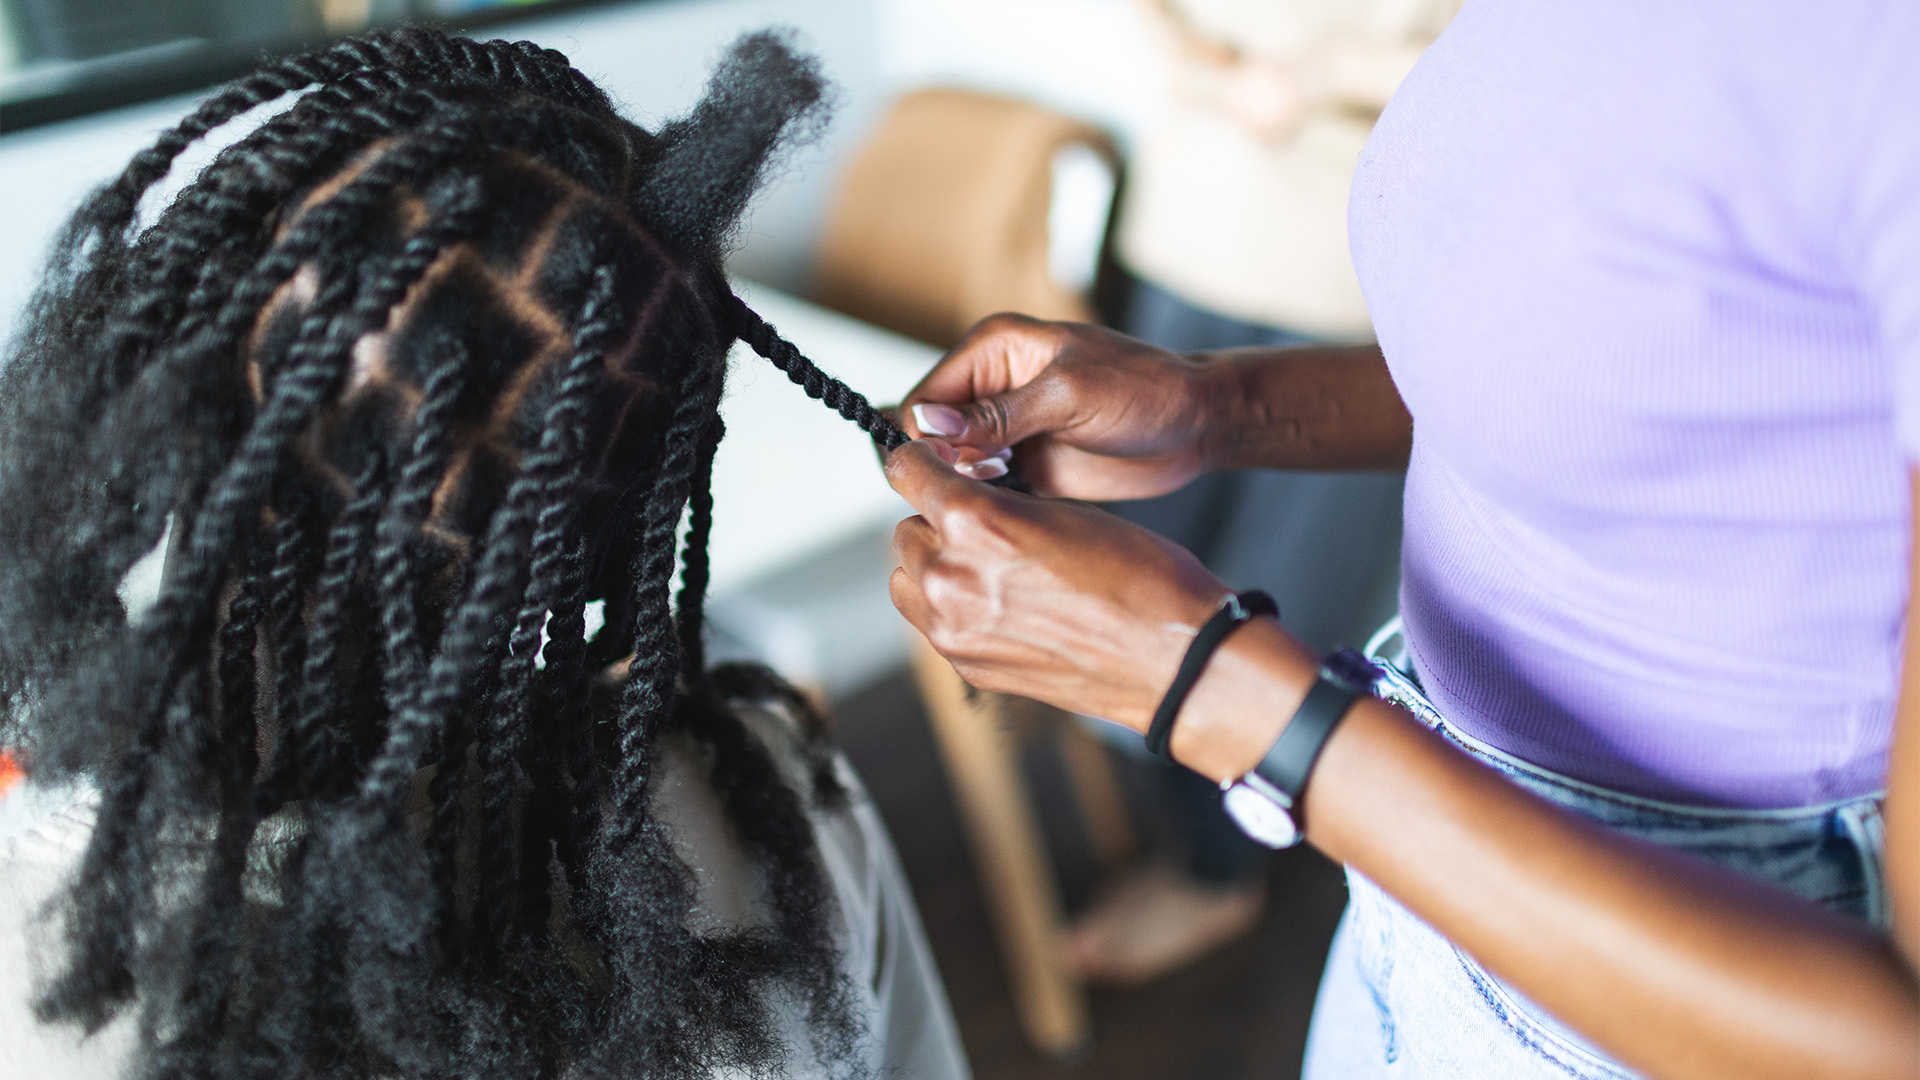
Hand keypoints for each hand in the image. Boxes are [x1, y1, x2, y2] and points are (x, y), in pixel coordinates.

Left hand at [886, 438, 1228, 729]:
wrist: (1173, 657)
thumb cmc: (1139, 578)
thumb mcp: (1062, 509)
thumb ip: (997, 503)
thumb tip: (961, 497)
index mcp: (975, 522)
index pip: (907, 471)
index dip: (921, 463)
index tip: (930, 466)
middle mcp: (951, 577)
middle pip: (906, 532)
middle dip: (936, 524)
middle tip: (982, 529)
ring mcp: (954, 629)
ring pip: (909, 581)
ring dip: (935, 569)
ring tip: (987, 570)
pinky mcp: (967, 664)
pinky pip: (933, 624)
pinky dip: (952, 609)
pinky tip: (1002, 606)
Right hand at [899, 313, 1216, 500]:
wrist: (1196, 425)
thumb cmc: (1145, 390)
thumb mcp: (1070, 395)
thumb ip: (998, 413)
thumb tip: (929, 423)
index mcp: (992, 350)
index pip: (925, 398)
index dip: (927, 437)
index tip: (957, 464)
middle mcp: (991, 388)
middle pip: (931, 437)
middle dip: (949, 464)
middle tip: (996, 474)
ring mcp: (1006, 431)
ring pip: (954, 468)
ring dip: (971, 486)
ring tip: (1016, 482)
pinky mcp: (1025, 467)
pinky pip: (985, 490)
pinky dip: (992, 502)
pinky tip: (1021, 502)